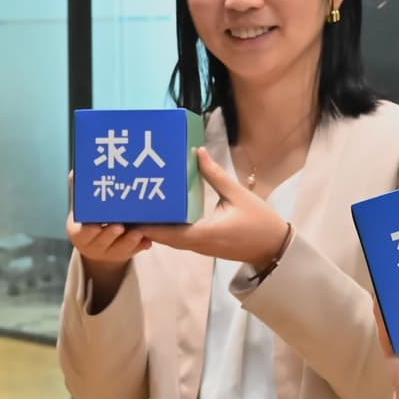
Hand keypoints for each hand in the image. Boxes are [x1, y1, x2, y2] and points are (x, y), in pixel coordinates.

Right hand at [66, 172, 149, 309]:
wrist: (97, 245)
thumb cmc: (89, 221)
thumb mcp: (82, 210)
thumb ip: (79, 192)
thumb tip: (75, 171)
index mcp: (80, 235)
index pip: (83, 233)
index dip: (90, 230)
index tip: (97, 225)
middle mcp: (93, 247)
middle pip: (102, 243)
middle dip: (110, 235)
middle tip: (120, 226)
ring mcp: (110, 253)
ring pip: (119, 250)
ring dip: (129, 241)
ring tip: (138, 232)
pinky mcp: (125, 255)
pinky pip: (134, 252)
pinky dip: (141, 246)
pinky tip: (148, 241)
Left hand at [135, 147, 291, 269]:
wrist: (274, 246)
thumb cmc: (259, 221)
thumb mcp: (237, 195)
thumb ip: (215, 175)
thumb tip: (197, 152)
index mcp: (202, 233)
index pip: (165, 232)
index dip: (143, 225)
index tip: (125, 214)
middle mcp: (196, 243)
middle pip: (161, 237)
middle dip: (142, 224)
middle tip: (124, 205)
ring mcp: (199, 246)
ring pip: (168, 239)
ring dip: (153, 227)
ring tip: (137, 206)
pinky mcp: (203, 244)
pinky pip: (178, 238)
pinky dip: (166, 228)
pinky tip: (160, 212)